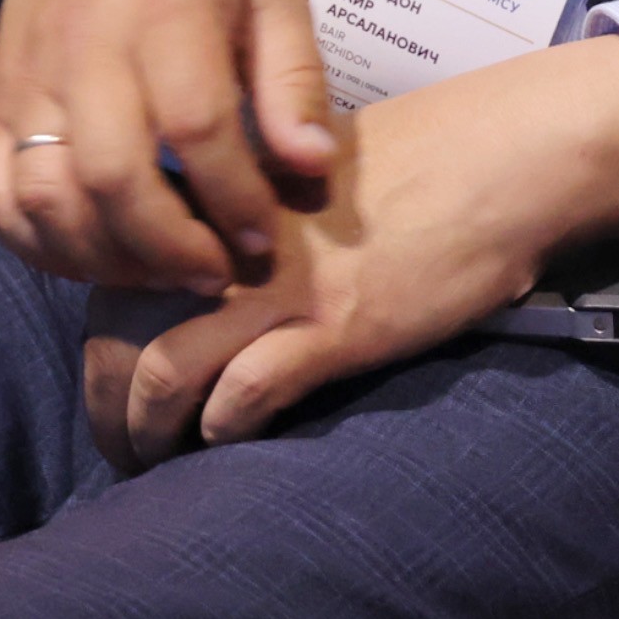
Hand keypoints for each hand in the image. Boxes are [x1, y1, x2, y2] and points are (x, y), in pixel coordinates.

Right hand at [0, 0, 335, 291]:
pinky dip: (33, 245)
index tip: (264, 238)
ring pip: (42, 196)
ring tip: (162, 272)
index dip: (233, 195)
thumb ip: (295, 78)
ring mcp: (28, 81)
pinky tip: (93, 255)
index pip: (196, 123)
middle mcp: (87, 49)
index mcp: (168, 9)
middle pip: (111, 175)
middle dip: (168, 246)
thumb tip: (313, 166)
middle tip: (215, 275)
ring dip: (103, 258)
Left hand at [84, 33, 618, 468]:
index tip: (116, 384)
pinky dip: (223, 429)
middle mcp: (238, 240)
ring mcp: (284, 286)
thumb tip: (231, 263)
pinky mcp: (335, 328)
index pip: (120, 275)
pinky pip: (245, 395)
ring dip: (148, 433)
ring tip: (157, 465)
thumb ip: (264, 207)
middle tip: (123, 448)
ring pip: (163, 372)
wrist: (512, 154)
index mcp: (229, 196)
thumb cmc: (434, 153)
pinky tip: (231, 438)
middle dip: (110, 406)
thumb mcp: (321, 165)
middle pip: (121, 333)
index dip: (105, 343)